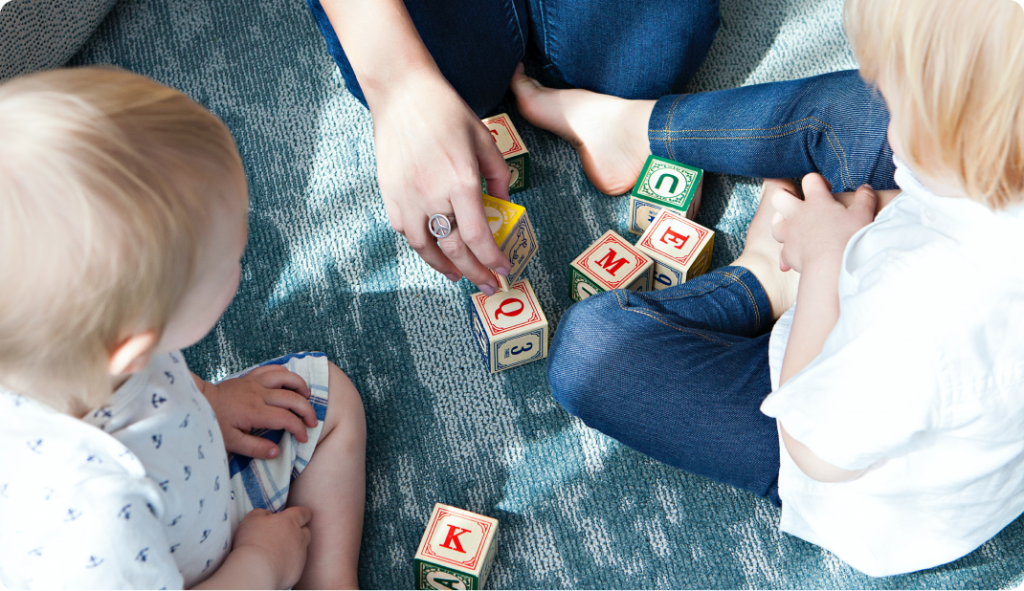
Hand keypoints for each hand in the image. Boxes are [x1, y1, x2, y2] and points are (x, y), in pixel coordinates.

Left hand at [196, 365, 316, 458]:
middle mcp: (258, 394)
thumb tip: (277, 451)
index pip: (286, 419)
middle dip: (307, 410)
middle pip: (292, 398)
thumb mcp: (231, 442)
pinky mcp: (250, 376)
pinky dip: (286, 373)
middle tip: (313, 422)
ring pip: (286, 377)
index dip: (299, 429)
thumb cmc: (213, 423)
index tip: (303, 438)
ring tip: (307, 397)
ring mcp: (255, 382)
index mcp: (255, 412)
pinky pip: (273, 368)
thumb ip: (255, 448)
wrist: (198, 402)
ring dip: (301, 386)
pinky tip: (290, 382)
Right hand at [232, 507, 312, 590]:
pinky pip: (296, 566)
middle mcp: (299, 537)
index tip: (301, 515)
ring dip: (293, 549)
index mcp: (290, 521)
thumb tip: (268, 515)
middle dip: (299, 532)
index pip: (304, 513)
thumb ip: (263, 513)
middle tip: (286, 535)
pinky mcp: (297, 571)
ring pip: (302, 549)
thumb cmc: (252, 540)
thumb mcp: (252, 518)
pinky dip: (288, 565)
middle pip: (306, 532)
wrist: (256, 570)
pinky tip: (276, 566)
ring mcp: (300, 555)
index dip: (303, 513)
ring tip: (278, 553)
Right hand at [368, 68, 511, 294]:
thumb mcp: (484, 140)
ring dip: (445, 267)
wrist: (402, 93)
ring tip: (459, 274)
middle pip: (455, 249)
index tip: (503, 271)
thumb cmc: (446, 112)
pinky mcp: (390, 194)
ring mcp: (407, 197)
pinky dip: (422, 246)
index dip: (492, 260)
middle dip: (475, 273)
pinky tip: (434, 249)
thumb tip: (504, 207)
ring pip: (426, 248)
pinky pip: (406, 231)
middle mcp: (432, 194)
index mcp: (461, 180)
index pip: (478, 236)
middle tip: (488, 285)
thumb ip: (499, 177)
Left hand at [770, 174, 876, 272]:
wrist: (832, 266)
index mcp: (817, 201)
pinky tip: (794, 258)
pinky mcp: (787, 253)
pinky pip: (782, 251)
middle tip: (798, 203)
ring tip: (794, 228)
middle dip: (785, 197)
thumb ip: (864, 198)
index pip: (810, 180)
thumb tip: (865, 188)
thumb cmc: (849, 238)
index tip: (826, 190)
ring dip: (782, 224)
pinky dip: (787, 253)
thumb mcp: (863, 214)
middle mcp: (798, 214)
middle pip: (779, 197)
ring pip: (775, 223)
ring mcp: (789, 233)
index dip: (817, 181)